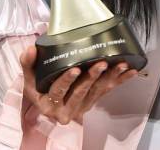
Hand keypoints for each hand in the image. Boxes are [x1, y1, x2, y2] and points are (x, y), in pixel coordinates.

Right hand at [20, 45, 137, 124]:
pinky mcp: (92, 102)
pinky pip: (107, 91)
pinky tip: (130, 72)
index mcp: (48, 103)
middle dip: (92, 78)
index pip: (58, 91)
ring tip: (119, 65)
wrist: (46, 101)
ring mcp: (81, 107)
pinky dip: (120, 80)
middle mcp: (65, 109)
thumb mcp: (29, 78)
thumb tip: (30, 49)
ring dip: (110, 78)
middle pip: (80, 93)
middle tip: (102, 64)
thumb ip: (28, 63)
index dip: (66, 81)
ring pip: (96, 92)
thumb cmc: (38, 87)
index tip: (75, 69)